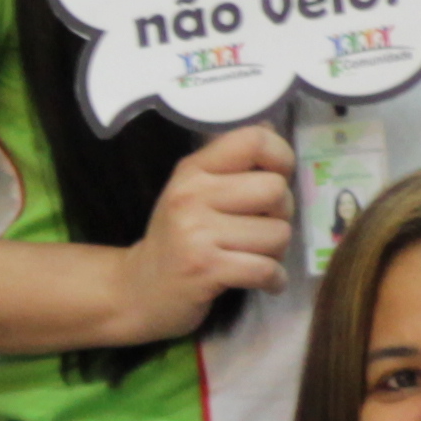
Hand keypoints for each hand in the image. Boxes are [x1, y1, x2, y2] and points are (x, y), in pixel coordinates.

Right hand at [121, 125, 293, 333]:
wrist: (138, 290)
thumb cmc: (176, 240)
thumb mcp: (193, 193)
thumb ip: (230, 165)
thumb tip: (271, 129)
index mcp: (194, 170)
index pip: (254, 140)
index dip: (282, 157)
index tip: (278, 178)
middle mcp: (193, 194)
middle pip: (275, 190)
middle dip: (281, 214)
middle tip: (262, 229)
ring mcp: (197, 232)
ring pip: (278, 234)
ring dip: (276, 253)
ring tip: (255, 258)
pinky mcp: (205, 269)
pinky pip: (266, 269)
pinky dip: (274, 280)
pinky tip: (264, 282)